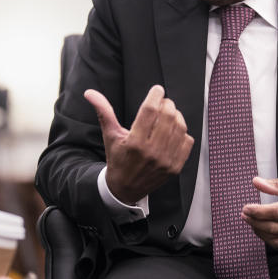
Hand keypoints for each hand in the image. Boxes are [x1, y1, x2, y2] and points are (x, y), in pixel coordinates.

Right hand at [85, 85, 193, 203]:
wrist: (125, 188)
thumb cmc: (117, 159)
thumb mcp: (110, 135)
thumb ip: (104, 112)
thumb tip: (90, 93)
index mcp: (134, 142)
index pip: (150, 110)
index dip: (155, 95)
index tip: (157, 90)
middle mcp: (151, 152)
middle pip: (168, 116)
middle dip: (167, 104)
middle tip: (163, 102)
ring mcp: (165, 160)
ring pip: (180, 127)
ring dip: (176, 115)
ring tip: (169, 114)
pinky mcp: (175, 167)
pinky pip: (187, 141)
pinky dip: (183, 132)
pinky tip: (173, 131)